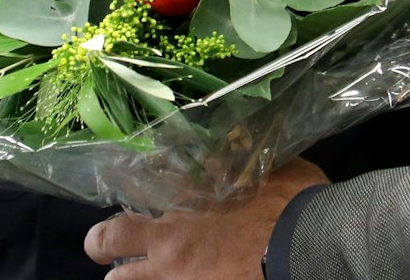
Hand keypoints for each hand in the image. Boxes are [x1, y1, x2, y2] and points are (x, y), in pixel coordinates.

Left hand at [85, 158, 330, 278]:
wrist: (308, 244)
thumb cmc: (294, 202)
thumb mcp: (268, 166)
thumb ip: (242, 160)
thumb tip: (236, 144)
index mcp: (190, 194)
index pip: (139, 186)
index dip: (132, 190)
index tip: (133, 193)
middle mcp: (172, 233)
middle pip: (110, 236)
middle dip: (102, 241)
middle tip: (105, 244)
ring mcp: (176, 271)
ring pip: (123, 278)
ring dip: (124, 275)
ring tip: (126, 274)